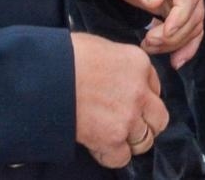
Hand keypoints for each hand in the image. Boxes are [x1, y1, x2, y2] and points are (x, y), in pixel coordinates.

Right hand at [72, 32, 168, 168]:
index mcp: (138, 63)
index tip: (129, 101)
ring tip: (110, 134)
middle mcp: (140, 91)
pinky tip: (98, 145)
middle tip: (127, 123)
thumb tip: (112, 73)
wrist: (46, 74)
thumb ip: (117, 62)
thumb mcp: (100, 46)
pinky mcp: (112, 139)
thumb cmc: (65, 55)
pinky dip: (111, 155)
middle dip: (145, 122)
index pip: (155, 88)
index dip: (142, 97)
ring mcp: (128, 117)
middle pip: (158, 118)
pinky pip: (122, 158)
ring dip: (129, 140)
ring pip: (144, 140)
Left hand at [96, 0, 203, 66]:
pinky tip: (175, 59)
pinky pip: (187, 27)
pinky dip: (184, 44)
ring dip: (178, 41)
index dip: (181, 15)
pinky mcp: (175, 4)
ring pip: (194, 22)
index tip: (164, 33)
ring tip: (151, 48)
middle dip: (176, 32)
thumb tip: (157, 1)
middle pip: (195, 9)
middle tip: (150, 42)